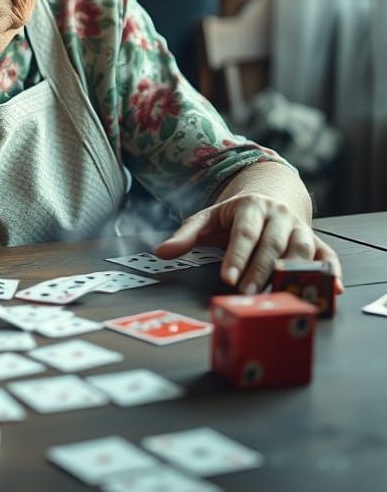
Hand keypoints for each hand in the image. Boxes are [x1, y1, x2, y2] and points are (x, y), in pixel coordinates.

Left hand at [153, 193, 343, 294]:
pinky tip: (331, 289)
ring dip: (292, 273)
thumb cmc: (233, 215)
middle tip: (248, 293)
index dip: (237, 256)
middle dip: (260, 271)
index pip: (243, 233)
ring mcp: (299, 227)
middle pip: (271, 244)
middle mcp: (278, 215)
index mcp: (250, 206)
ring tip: (281, 295)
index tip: (228, 277)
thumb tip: (161, 252)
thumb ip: (186, 236)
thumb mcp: (206, 219)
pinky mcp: (315, 241)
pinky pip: (326, 256)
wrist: (270, 196)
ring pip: (301, 250)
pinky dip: (330, 272)